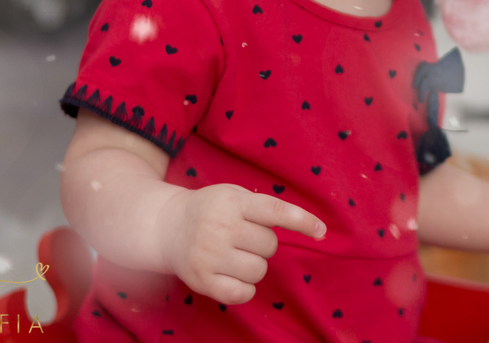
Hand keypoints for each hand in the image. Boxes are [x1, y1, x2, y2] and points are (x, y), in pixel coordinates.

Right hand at [156, 184, 326, 304]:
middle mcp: (221, 228)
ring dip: (254, 264)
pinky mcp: (202, 280)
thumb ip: (264, 207)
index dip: (302, 221)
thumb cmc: (211, 209)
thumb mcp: (234, 195)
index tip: (322, 231)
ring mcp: (210, 255)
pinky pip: (242, 294)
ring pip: (259, 270)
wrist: (166, 226)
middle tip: (242, 236)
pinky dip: (245, 288)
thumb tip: (312, 228)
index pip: (275, 211)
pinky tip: (232, 275)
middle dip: (262, 243)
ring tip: (234, 253)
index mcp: (233, 202)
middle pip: (270, 245)